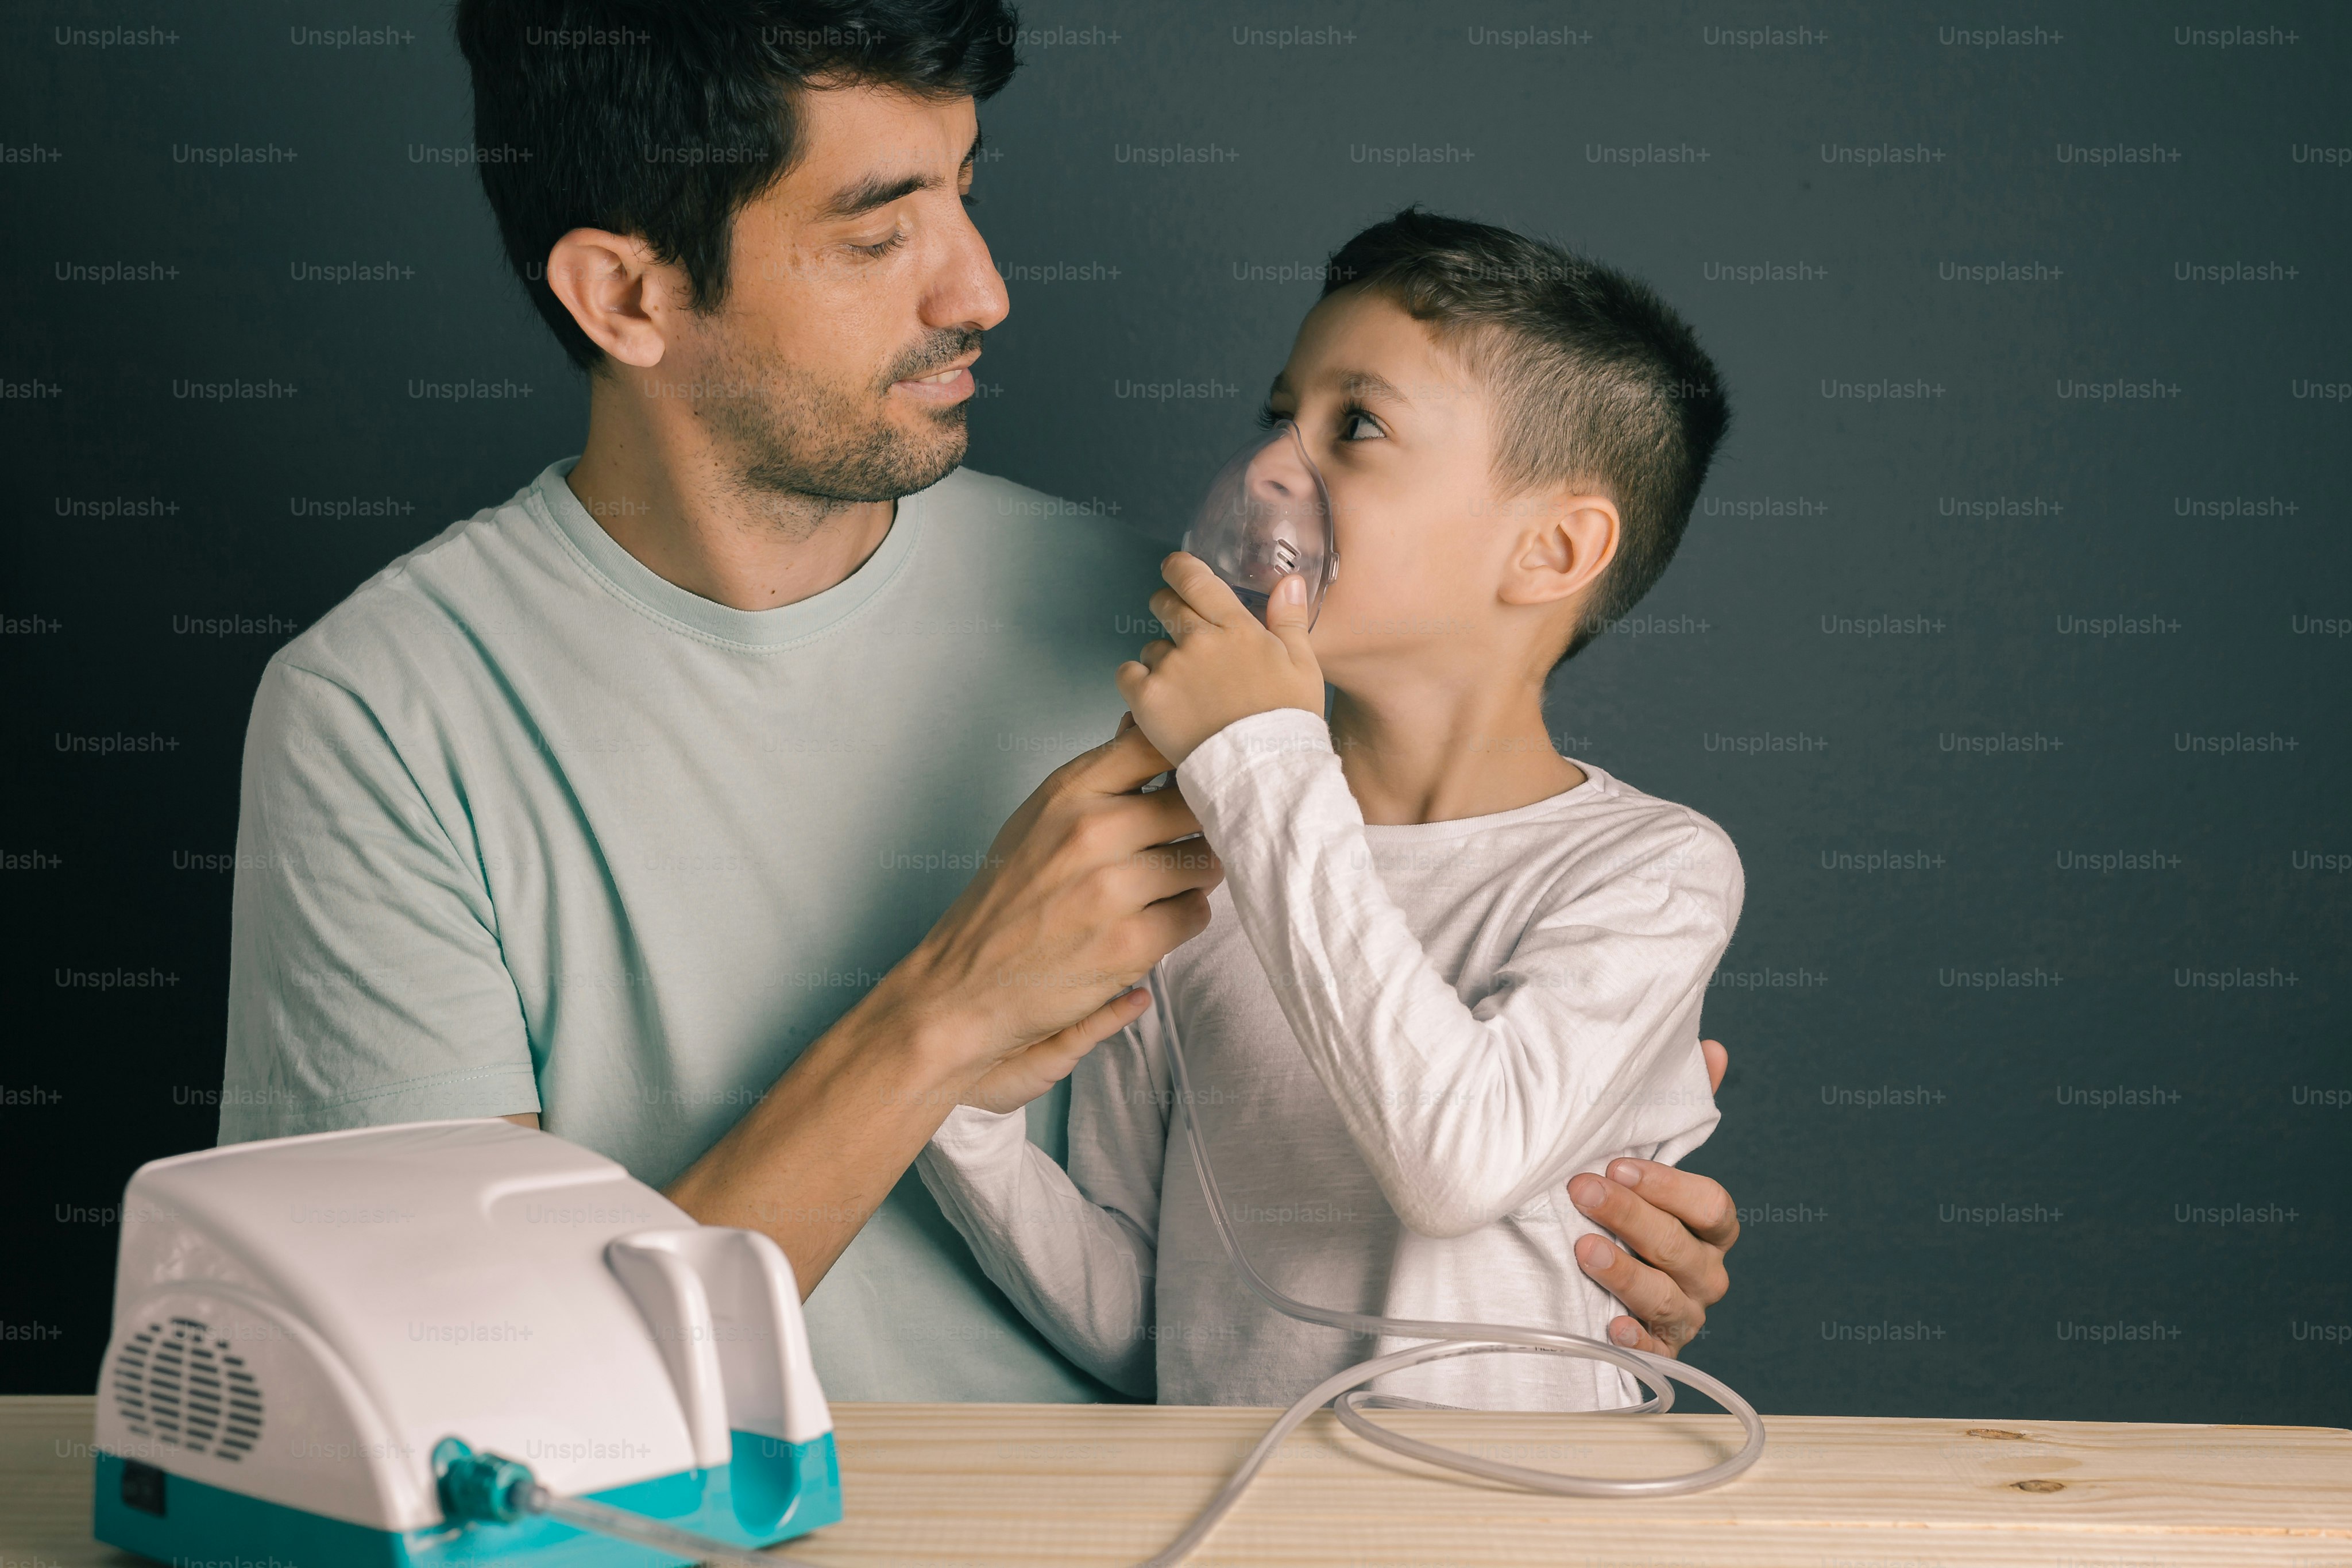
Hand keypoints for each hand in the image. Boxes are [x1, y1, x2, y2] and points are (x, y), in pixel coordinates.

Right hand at [884, 721, 1222, 1092]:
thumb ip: (1097, 776)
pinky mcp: (1130, 943)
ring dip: (1194, 875)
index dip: (1185, 755)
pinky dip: (1182, 918)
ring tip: (1164, 886)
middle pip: (1195, 803)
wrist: (965, 982)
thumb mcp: (1039, 817)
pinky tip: (1151, 922)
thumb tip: (1142, 722)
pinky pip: (1195, 913)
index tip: (1191, 772)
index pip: (1155, 743)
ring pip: (1205, 861)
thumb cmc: (1008, 896)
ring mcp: (1112, 888)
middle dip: (1198, 823)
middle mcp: (1091, 831)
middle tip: (1182, 842)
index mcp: (1067, 792)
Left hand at [1115, 552, 1323, 766]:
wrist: (1262, 772)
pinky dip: (1137, 684)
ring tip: (1184, 690)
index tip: (1173, 569)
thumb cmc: (1288, 722)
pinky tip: (1158, 701)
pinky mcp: (1147, 699)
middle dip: (1168, 611)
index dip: (1178, 568)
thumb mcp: (1303, 667)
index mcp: (1237, 627)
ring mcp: (1170, 669)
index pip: (1195, 579)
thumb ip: (1290, 619)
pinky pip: (1127, 674)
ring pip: (1151, 647)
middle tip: (1180, 635)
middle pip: (1165, 604)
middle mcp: (1199, 640)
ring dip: (1161, 660)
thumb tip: (1290, 580)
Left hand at [1567, 1039, 1738, 1357]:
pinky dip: (1633, 1338)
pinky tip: (1607, 1322)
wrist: (1589, 1267)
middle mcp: (1705, 1270)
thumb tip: (1712, 1048)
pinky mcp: (1656, 1348)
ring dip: (1626, 1273)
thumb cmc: (1625, 1203)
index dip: (1668, 1186)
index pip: (1711, 1206)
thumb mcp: (1645, 1155)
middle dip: (1632, 1217)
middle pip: (1682, 1249)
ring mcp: (1684, 1313)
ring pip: (1668, 1297)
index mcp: (1710, 1225)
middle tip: (1582, 1190)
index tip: (1618, 1163)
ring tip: (1584, 1249)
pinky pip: (1653, 1351)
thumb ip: (1681, 1106)